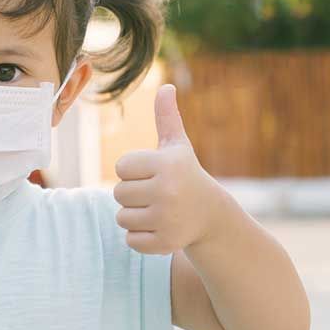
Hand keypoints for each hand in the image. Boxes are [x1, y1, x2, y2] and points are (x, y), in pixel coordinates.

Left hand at [113, 83, 225, 254]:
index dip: (133, 171)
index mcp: (166, 164)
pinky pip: (130, 239)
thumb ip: (167, 117)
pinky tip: (160, 228)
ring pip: (121, 217)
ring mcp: (167, 218)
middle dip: (133, 194)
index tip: (153, 174)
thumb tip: (165, 86)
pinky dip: (140, 237)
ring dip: (134, 216)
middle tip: (156, 194)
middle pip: (118, 193)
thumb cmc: (186, 175)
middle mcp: (168, 191)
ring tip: (158, 210)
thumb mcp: (177, 146)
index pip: (121, 167)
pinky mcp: (165, 242)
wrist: (211, 216)